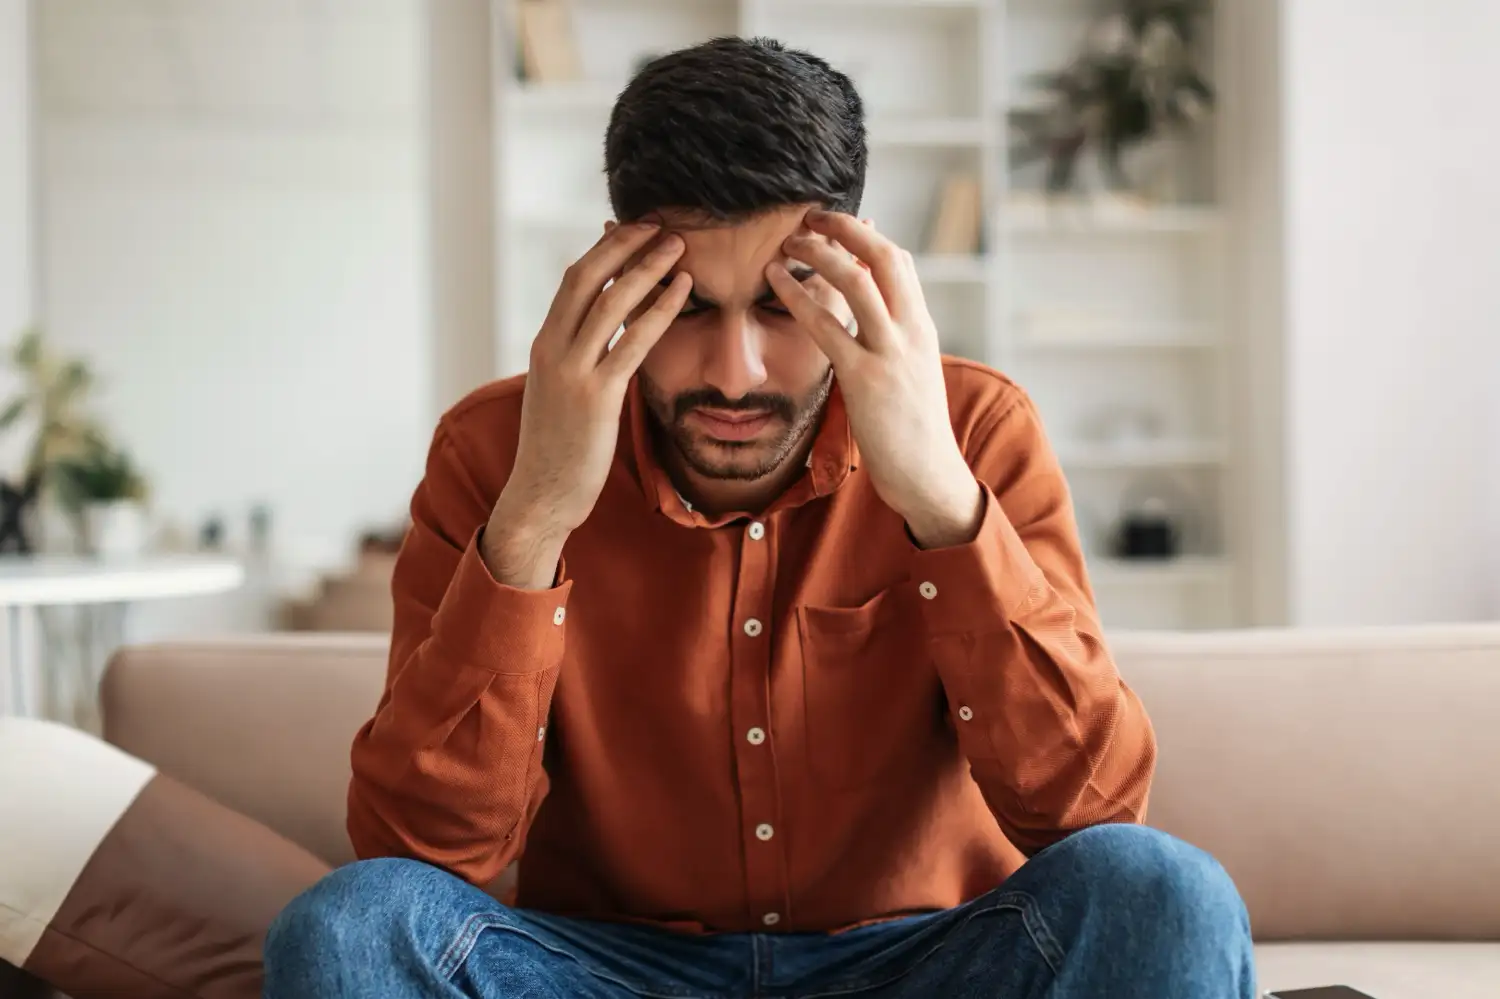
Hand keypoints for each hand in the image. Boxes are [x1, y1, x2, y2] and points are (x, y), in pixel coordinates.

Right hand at [484, 223, 692, 586]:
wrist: (541, 496)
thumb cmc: (558, 450)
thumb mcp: (560, 394)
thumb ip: (578, 361)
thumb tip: (604, 339)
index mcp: (545, 345)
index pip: (574, 281)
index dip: (605, 249)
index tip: (634, 230)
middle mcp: (553, 350)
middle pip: (587, 277)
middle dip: (624, 243)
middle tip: (659, 223)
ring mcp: (573, 371)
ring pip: (611, 301)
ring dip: (647, 267)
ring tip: (678, 245)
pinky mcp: (597, 396)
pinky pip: (633, 341)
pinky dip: (660, 309)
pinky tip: (683, 291)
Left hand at [766, 211, 982, 548]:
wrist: (928, 474)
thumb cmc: (913, 430)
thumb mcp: (912, 373)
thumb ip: (894, 340)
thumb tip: (870, 318)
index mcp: (922, 327)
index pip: (899, 262)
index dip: (865, 235)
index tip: (833, 224)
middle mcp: (911, 331)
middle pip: (883, 256)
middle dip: (844, 227)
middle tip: (808, 215)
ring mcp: (890, 353)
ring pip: (856, 280)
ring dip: (819, 253)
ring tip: (788, 241)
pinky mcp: (865, 378)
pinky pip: (827, 326)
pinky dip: (798, 296)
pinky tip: (775, 281)